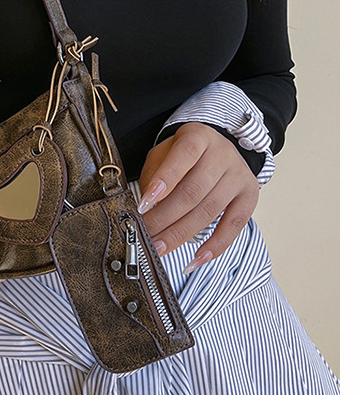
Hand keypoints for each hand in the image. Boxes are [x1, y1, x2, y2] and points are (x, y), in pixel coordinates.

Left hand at [137, 122, 258, 273]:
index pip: (183, 156)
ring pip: (209, 210)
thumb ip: (154, 175)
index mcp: (198, 137)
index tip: (144, 203)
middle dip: (165, 217)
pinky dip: (215, 245)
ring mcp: (238, 176)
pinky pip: (234, 225)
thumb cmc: (184, 154)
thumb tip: (146, 207)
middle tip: (145, 234)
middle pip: (193, 191)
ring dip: (181, 234)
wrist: (218, 148)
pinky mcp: (250, 196)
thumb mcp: (164, 153)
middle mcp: (222, 155)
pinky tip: (197, 258)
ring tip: (160, 247)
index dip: (164, 180)